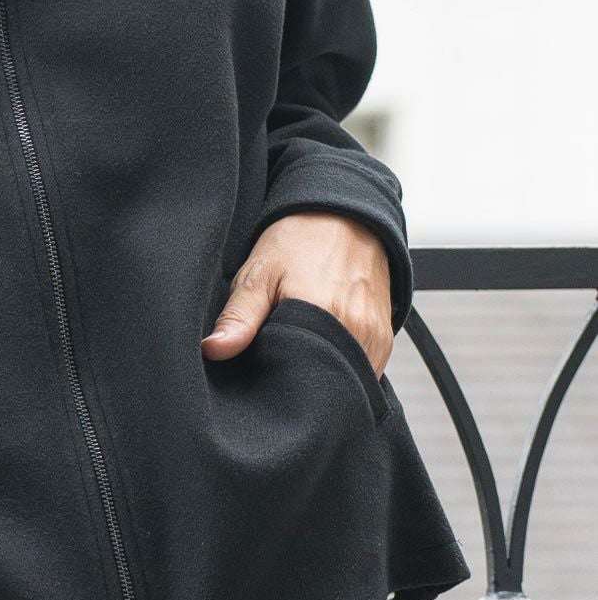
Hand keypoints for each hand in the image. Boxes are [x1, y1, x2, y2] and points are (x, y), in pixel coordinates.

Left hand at [201, 211, 392, 377]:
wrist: (343, 216)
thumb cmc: (298, 242)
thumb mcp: (259, 274)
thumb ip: (238, 317)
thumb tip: (214, 350)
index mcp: (325, 317)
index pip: (299, 378)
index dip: (276, 382)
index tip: (263, 374)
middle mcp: (358, 332)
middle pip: (326, 382)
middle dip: (301, 382)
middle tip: (280, 362)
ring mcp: (377, 337)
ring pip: (348, 379)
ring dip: (324, 375)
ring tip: (302, 353)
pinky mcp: (385, 339)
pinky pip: (365, 370)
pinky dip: (343, 368)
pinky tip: (324, 352)